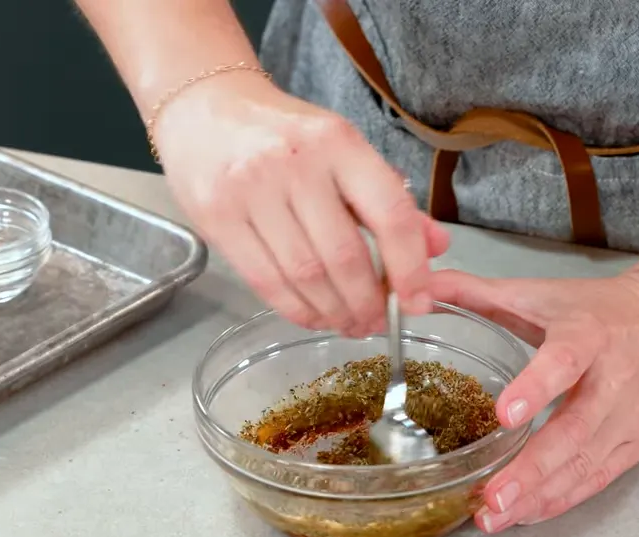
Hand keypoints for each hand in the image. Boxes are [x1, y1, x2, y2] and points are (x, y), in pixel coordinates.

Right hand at [154, 72, 448, 335]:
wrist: (202, 109)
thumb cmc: (283, 134)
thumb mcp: (343, 150)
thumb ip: (389, 198)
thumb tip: (435, 247)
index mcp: (338, 142)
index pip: (389, 214)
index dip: (409, 268)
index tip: (419, 302)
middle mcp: (294, 163)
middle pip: (344, 256)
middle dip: (367, 303)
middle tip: (376, 323)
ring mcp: (250, 191)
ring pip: (305, 276)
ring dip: (334, 312)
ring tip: (348, 324)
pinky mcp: (217, 218)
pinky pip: (265, 281)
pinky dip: (296, 309)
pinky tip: (313, 316)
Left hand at [428, 267, 638, 530]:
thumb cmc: (601, 309)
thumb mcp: (543, 293)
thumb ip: (480, 293)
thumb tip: (420, 286)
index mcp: (588, 335)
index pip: (564, 362)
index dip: (537, 388)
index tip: (505, 416)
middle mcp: (615, 380)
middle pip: (574, 431)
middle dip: (531, 470)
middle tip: (491, 498)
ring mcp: (631, 417)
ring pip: (585, 464)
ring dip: (539, 495)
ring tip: (495, 517)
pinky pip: (599, 478)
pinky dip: (562, 499)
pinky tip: (528, 513)